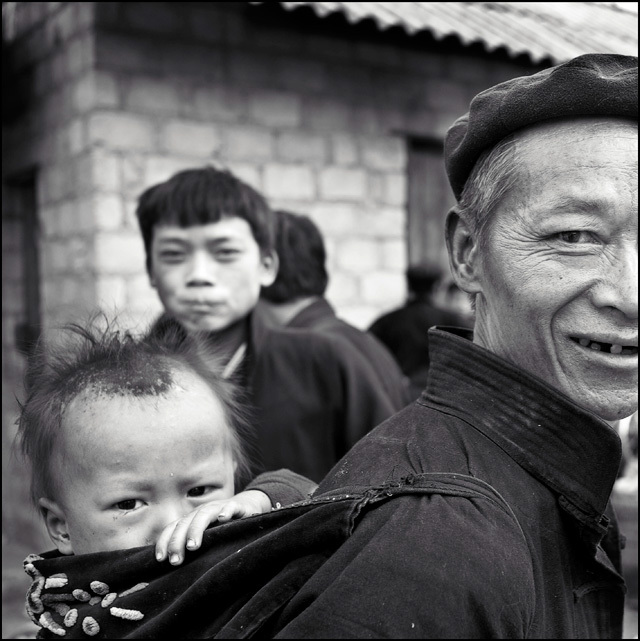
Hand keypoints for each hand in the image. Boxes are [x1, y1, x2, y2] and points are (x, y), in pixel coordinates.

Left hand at [155, 490, 271, 564]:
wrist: (246, 506)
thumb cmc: (222, 526)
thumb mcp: (206, 536)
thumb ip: (192, 547)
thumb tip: (173, 567)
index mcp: (192, 519)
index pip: (173, 527)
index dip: (165, 541)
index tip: (161, 559)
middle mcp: (202, 512)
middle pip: (185, 522)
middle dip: (178, 541)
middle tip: (175, 561)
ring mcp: (219, 507)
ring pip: (204, 514)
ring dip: (196, 529)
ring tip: (193, 546)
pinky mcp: (237, 506)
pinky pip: (231, 506)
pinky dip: (226, 511)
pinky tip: (223, 518)